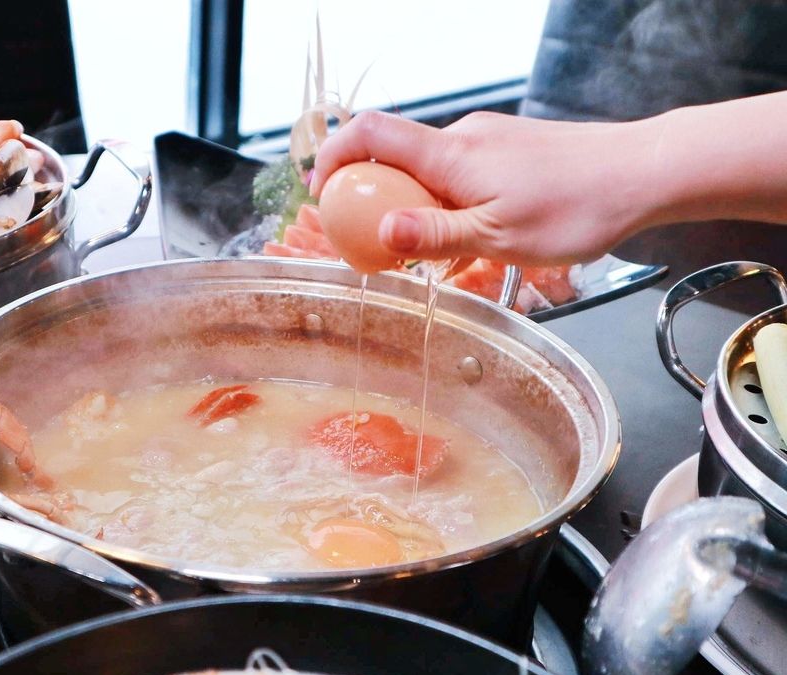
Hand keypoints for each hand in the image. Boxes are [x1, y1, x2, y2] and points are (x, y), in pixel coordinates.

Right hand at [310, 110, 661, 266]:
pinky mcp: (507, 150)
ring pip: (431, 171)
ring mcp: (487, 140)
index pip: (370, 134)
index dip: (334, 156)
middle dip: (379, 199)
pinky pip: (461, 173)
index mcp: (450, 154)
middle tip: (381, 245)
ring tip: (443, 253)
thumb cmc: (576, 206)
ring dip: (421, 208)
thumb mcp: (498, 237)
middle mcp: (463, 138)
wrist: (640, 173)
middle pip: (396, 158)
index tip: (320, 190)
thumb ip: (434, 236)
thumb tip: (379, 233)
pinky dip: (451, 204)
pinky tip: (477, 237)